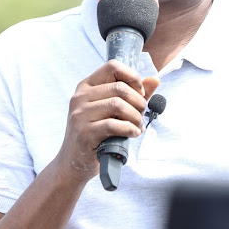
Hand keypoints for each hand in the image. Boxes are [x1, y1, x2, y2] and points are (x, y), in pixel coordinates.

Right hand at [56, 60, 159, 181]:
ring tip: (137, 126)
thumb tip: (155, 79)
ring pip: (118, 105)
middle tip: (141, 115)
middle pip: (120, 88)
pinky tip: (132, 133)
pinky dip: (129, 129)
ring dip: (135, 117)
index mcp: (86, 86)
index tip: (140, 93)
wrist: (73, 162)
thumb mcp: (111, 111)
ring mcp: (80, 114)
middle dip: (138, 102)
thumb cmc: (96, 134)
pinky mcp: (84, 132)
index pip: (112, 66)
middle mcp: (80, 97)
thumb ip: (133, 94)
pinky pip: (113, 124)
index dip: (132, 77)